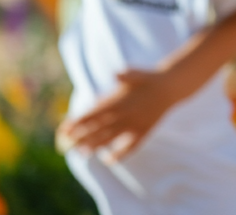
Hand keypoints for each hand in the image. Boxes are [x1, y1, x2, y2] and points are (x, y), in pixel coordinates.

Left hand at [56, 69, 175, 160]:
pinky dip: (120, 154)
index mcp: (119, 101)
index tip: (64, 131)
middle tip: (66, 146)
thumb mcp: (136, 74)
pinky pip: (130, 146)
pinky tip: (109, 160)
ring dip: (95, 146)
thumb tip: (115, 74)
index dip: (78, 124)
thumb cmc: (149, 79)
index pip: (93, 114)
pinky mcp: (144, 131)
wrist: (171, 88)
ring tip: (82, 153)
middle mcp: (125, 115)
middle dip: (81, 138)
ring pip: (111, 138)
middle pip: (98, 129)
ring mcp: (134, 125)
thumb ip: (124, 76)